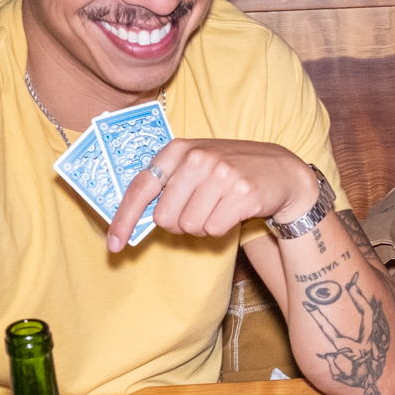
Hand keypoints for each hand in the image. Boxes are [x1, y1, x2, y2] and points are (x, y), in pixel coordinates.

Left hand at [108, 137, 317, 251]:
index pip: (141, 188)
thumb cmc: (229, 171)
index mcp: (178, 149)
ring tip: (218, 208)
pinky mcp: (241, 193)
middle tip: (198, 211)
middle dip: (177, 224)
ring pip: (189, 227)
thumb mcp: (195, 165)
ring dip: (201, 226)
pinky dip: (220, 228)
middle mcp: (196, 158)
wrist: (280, 170)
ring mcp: (220, 174)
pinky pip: (213, 229)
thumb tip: (134, 219)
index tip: (114, 245)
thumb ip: (167, 184)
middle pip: (165, 217)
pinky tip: (232, 212)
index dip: (123, 219)